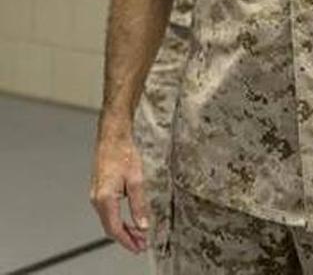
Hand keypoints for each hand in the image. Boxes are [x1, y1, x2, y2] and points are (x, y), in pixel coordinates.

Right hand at [90, 131, 148, 252]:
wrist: (112, 138)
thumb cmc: (124, 154)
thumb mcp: (137, 180)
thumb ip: (139, 204)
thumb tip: (143, 224)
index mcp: (105, 199)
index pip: (115, 228)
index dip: (128, 240)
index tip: (139, 247)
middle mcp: (97, 200)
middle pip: (110, 228)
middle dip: (126, 239)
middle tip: (141, 246)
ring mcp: (96, 196)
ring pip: (109, 221)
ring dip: (123, 230)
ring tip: (139, 237)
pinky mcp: (99, 191)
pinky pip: (108, 212)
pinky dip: (118, 220)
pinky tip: (129, 222)